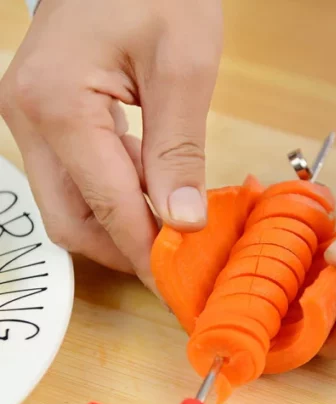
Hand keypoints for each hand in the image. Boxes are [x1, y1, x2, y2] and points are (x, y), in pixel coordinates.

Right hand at [0, 0, 222, 292]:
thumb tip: (182, 221)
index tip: (173, 282)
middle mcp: (29, 118)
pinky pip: (76, 177)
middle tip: (172, 260)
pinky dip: (114, 195)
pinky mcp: (46, 117)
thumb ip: (180, 150)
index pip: (106, 205)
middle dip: (124, 247)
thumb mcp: (183, 67)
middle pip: (72, 218)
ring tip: (169, 223)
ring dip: (120, 223)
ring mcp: (31, 118)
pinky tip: (150, 186)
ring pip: (71, 203)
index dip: (143, 252)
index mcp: (58, 105)